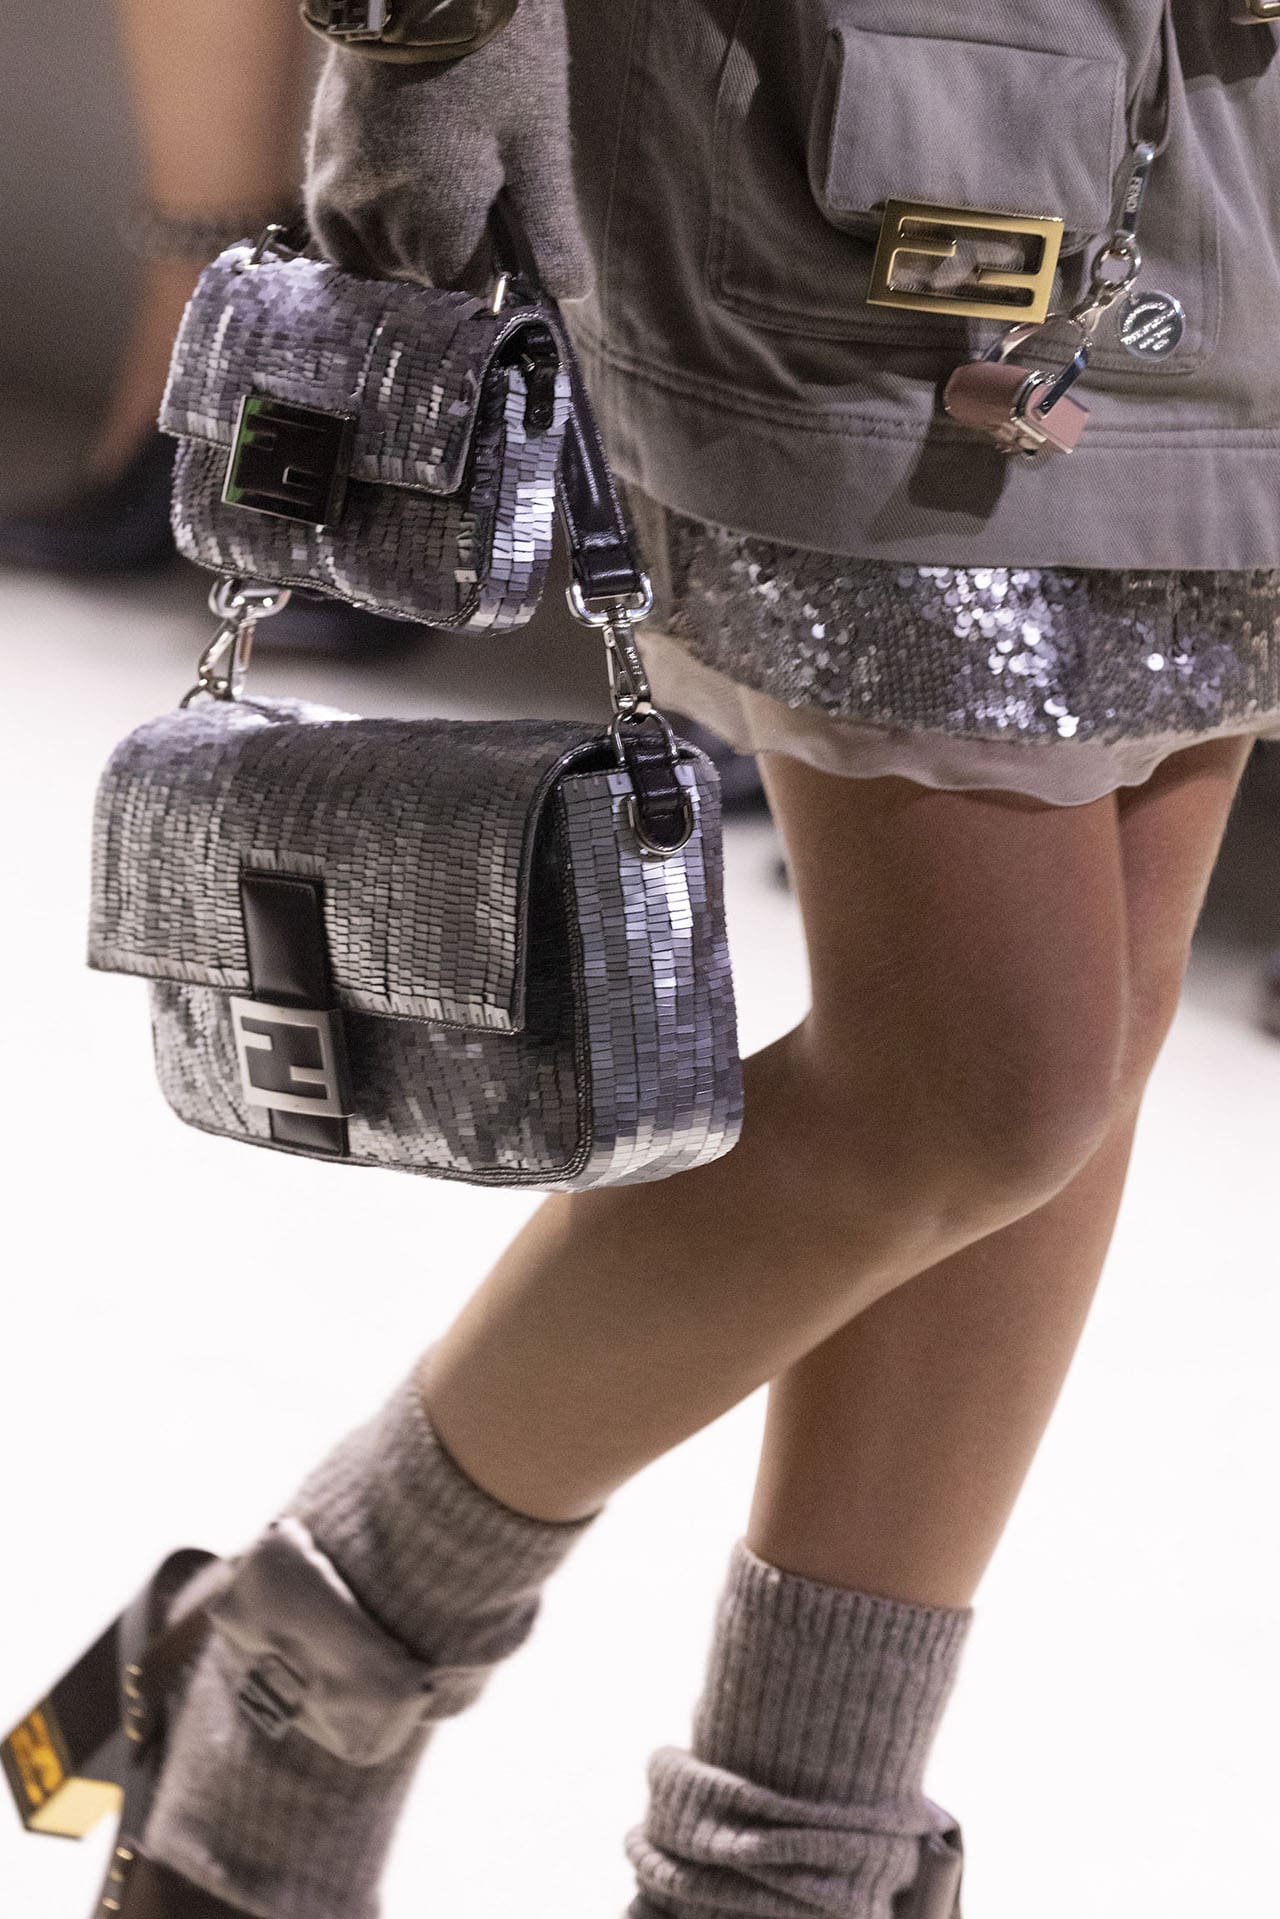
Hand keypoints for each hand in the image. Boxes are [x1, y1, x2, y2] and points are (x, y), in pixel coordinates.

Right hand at [304, 0, 590, 298]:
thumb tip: (570, 293)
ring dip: (409, 245)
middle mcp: (383, 216)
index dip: (489, 273)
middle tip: (479, 201)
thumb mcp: (538, 142)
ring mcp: (345, 190)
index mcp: (439, 220)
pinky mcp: (323, 161)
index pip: (462, 287)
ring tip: (440, 195)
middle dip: (452, 254)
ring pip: (380, 258)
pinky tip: (394, 214)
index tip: (507, 247)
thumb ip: (550, 227)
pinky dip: (364, 236)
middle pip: (422, 274)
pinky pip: (337, 233)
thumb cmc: (497, 53)